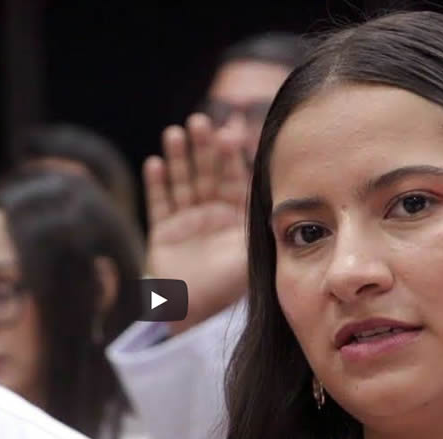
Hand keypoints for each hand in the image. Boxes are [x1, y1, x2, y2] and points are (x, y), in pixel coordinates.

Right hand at [144, 113, 248, 334]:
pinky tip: (154, 162)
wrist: (197, 314)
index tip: (229, 132)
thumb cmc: (230, 285)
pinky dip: (156, 183)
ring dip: (178, 157)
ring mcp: (187, 221)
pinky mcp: (163, 232)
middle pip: (207, 172)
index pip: (233, 177)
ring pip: (182, 181)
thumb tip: (288, 192)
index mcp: (236, 215)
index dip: (230, 156)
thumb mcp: (252, 249)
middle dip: (203, 147)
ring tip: (175, 133)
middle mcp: (212, 213)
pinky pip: (159, 203)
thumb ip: (262, 221)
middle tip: (200, 122)